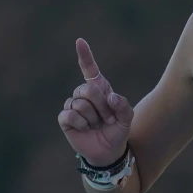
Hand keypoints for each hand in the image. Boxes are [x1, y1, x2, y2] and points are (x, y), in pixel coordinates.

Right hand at [57, 38, 133, 165]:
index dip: (85, 55)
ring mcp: (73, 105)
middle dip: (101, 106)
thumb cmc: (118, 131)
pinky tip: (85, 129)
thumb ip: (123, 105)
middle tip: (108, 118)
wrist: (109, 151)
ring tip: (97, 125)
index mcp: (100, 89)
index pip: (90, 69)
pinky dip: (81, 124)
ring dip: (93, 118)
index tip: (80, 41)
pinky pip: (70, 115)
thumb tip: (109, 97)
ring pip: (80, 104)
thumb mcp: (127, 118)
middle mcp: (84, 94)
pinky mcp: (65, 119)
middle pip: (87, 90)